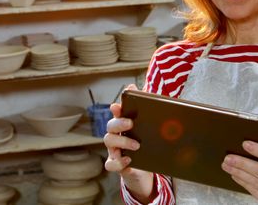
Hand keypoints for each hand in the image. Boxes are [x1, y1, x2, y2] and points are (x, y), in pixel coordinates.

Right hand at [103, 84, 154, 201]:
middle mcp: (116, 135)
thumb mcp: (149, 128)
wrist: (146, 169)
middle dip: (119, 122)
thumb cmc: (145, 145)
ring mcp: (114, 150)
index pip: (117, 113)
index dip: (116, 109)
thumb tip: (134, 87)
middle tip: (131, 123)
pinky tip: (128, 160)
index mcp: (124, 125)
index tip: (117, 106)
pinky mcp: (117, 165)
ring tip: (137, 145)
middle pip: (110, 125)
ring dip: (122, 141)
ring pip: (108, 141)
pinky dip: (118, 162)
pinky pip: (110, 164)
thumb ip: (145, 110)